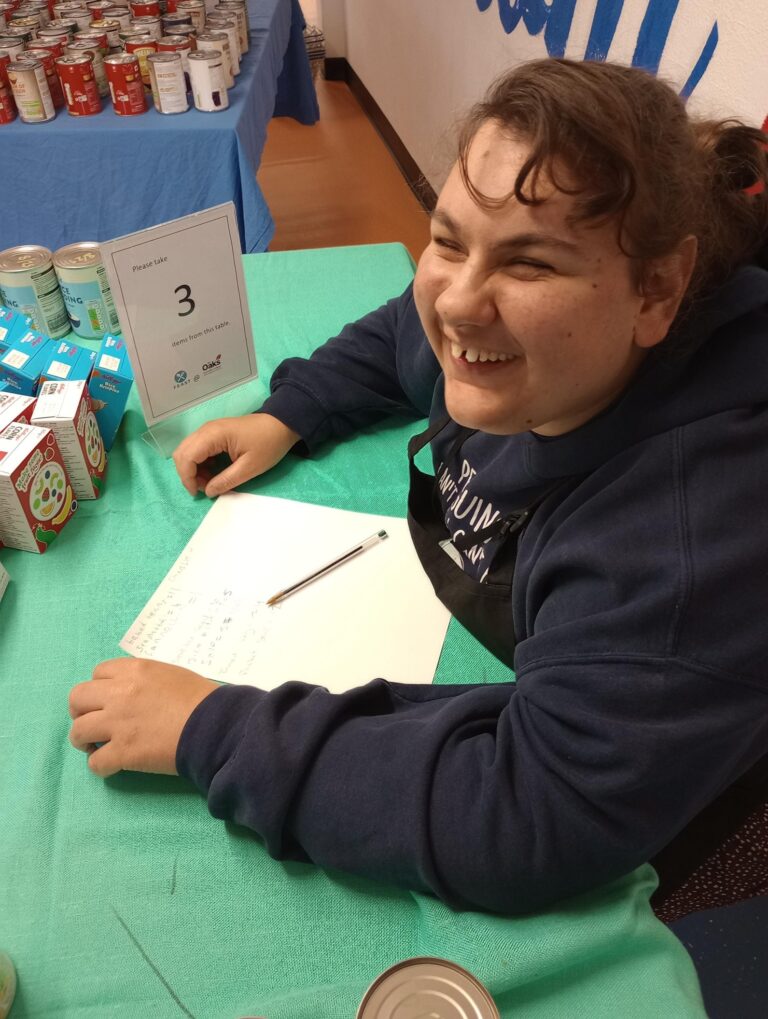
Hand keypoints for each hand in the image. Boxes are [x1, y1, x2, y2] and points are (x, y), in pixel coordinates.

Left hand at [68, 658, 217, 776]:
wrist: (216, 726)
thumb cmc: (202, 698)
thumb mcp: (172, 674)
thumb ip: (146, 680)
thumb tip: (134, 692)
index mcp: (134, 670)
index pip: (97, 673)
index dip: (101, 688)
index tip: (109, 700)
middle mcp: (119, 693)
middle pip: (77, 698)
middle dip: (81, 711)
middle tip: (95, 723)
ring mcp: (118, 724)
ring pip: (78, 731)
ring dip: (85, 740)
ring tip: (98, 746)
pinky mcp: (123, 752)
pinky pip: (95, 762)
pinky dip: (101, 765)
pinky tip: (114, 765)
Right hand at [173, 413, 299, 496]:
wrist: (282, 425)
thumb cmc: (268, 444)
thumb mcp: (250, 467)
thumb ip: (226, 480)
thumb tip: (208, 492)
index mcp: (213, 435)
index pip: (186, 457)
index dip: (187, 478)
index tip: (199, 493)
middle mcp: (206, 429)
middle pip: (182, 453)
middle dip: (188, 474)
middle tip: (205, 488)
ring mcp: (209, 430)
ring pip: (188, 451)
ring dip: (194, 469)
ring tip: (211, 482)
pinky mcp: (214, 433)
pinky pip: (197, 448)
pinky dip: (200, 463)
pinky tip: (214, 472)